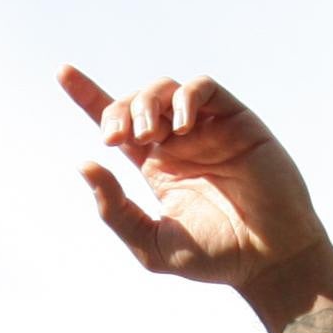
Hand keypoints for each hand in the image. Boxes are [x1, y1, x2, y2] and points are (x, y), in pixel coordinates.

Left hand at [61, 68, 332, 313]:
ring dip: (146, 102)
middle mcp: (179, 143)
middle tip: (115, 138)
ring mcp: (208, 129)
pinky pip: (204, 89)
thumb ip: (115, 209)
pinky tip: (180, 127)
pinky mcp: (236, 120)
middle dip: (118, 110)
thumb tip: (85, 164)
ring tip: (146, 134)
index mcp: (157, 167)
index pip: (118, 123)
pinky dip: (186, 98)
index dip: (89, 96)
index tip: (62, 73)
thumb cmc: (215, 258)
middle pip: (136, 102)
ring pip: (166, 89)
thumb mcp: (150, 243)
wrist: (270, 259)